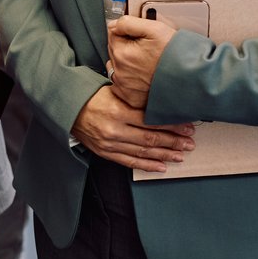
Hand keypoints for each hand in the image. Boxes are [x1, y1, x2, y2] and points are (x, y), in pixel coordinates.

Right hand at [70, 86, 194, 172]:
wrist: (68, 110)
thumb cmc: (91, 97)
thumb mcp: (113, 92)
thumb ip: (134, 100)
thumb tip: (161, 105)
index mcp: (118, 111)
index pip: (151, 121)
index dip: (172, 126)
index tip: (187, 127)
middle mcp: (114, 130)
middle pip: (150, 138)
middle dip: (173, 142)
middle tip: (189, 143)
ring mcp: (110, 144)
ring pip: (143, 151)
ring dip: (165, 155)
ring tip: (180, 155)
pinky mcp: (106, 153)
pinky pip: (130, 161)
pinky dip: (147, 165)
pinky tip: (161, 166)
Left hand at [107, 15, 177, 109]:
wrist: (194, 80)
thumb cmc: (177, 55)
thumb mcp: (154, 29)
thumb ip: (128, 23)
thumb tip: (113, 24)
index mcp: (122, 53)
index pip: (113, 34)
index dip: (129, 32)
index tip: (142, 37)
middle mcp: (120, 72)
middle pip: (116, 51)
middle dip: (128, 47)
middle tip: (150, 50)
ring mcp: (125, 87)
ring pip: (118, 67)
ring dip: (128, 63)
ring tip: (148, 64)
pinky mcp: (132, 99)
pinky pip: (123, 85)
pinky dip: (131, 80)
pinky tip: (146, 77)